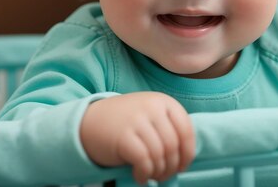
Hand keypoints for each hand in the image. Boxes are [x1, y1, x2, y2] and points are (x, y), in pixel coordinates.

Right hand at [79, 92, 194, 183]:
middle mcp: (152, 107)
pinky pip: (144, 161)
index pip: (186, 130)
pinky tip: (140, 176)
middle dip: (171, 167)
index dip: (187, 153)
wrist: (89, 121)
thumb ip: (168, 129)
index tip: (182, 166)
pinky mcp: (124, 136)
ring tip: (151, 175)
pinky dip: (145, 174)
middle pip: (173, 145)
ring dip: (158, 172)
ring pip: (160, 155)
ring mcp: (137, 120)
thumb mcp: (150, 116)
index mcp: (163, 101)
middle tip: (164, 175)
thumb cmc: (125, 123)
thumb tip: (185, 157)